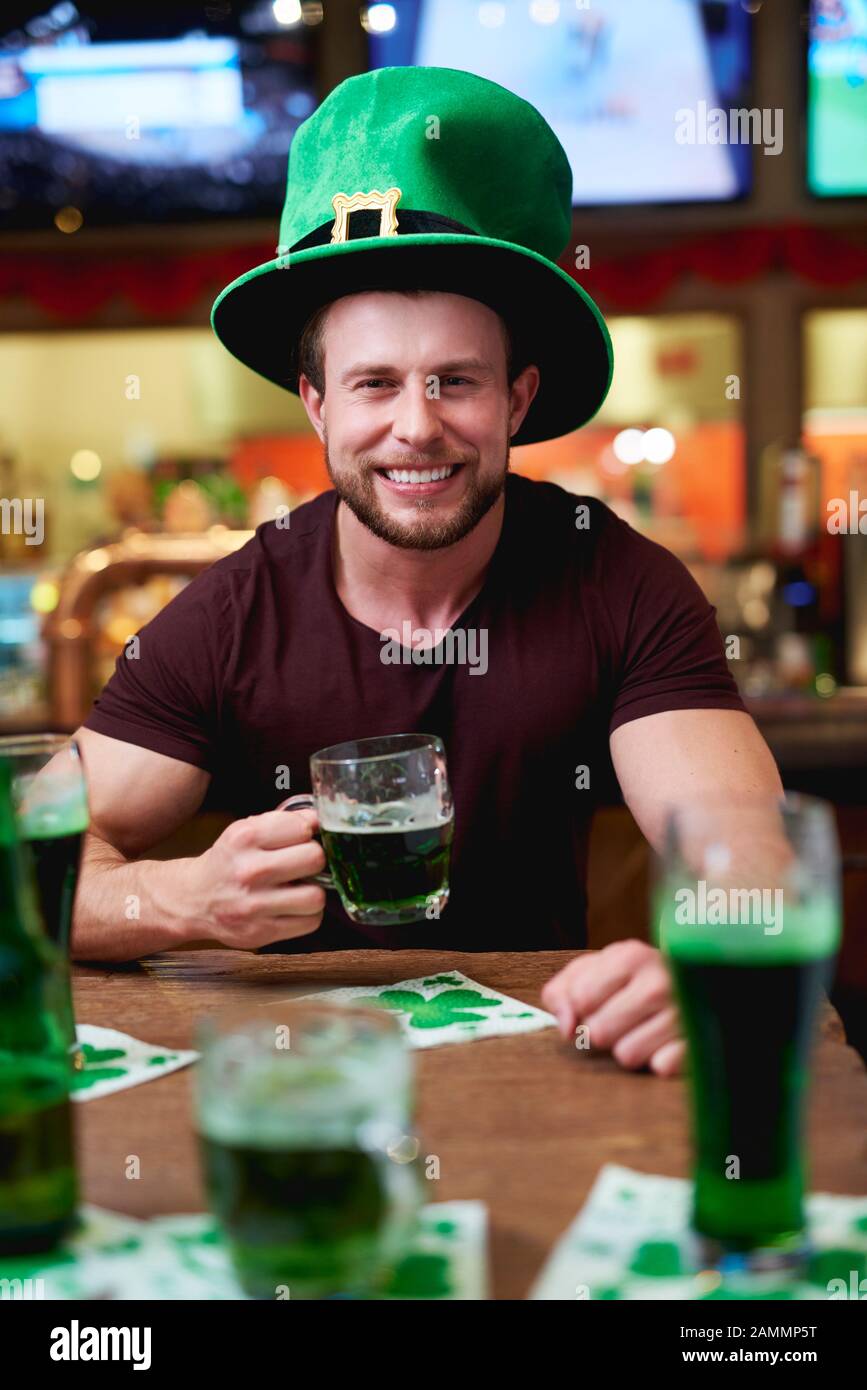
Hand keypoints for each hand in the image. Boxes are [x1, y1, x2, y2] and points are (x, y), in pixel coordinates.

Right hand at [190, 808, 327, 948]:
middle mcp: (249, 870)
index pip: (302, 827)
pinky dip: (308, 914)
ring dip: (314, 891)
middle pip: (314, 859)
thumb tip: (318, 820)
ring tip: (300, 888)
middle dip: (313, 859)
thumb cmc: (227, 863)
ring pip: (316, 896)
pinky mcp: (261, 932)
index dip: (308, 832)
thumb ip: (283, 821)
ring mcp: (254, 905)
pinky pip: (310, 922)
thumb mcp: (245, 830)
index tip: (301, 838)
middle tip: (303, 864)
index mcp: (244, 838)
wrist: (193, 899)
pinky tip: (293, 906)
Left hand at [541, 940, 685, 1076]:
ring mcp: (684, 1013)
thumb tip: (566, 1028)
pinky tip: (665, 1043)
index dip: (580, 1009)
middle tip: (621, 1020)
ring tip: (644, 1030)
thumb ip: (563, 992)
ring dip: (630, 1048)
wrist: (700, 982)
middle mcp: (660, 981)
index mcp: (631, 956)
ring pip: (627, 1055)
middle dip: (602, 1032)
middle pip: (599, 1032)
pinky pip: (659, 1067)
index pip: (580, 998)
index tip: (595, 1005)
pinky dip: (658, 1061)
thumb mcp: (595, 971)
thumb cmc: (636, 979)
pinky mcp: (699, 1043)